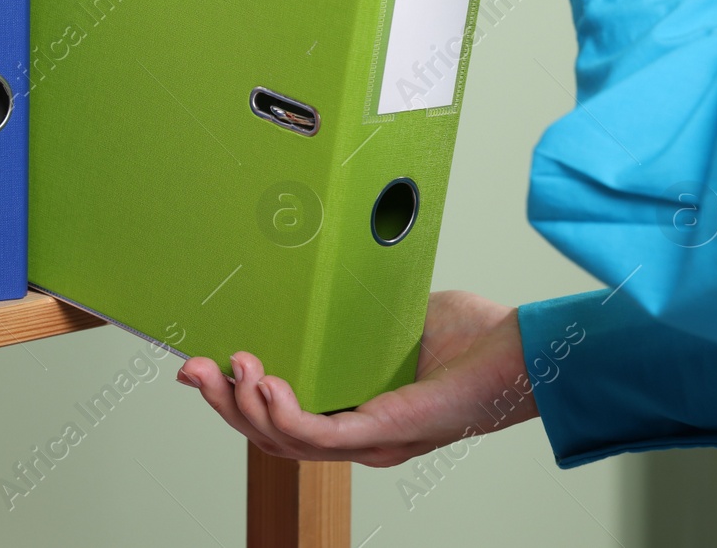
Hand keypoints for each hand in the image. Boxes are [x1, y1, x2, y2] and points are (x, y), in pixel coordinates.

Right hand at [177, 290, 537, 464]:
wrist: (525, 351)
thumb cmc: (473, 340)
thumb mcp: (391, 316)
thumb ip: (352, 310)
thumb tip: (312, 274)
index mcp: (353, 409)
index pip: (277, 416)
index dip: (230, 397)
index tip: (197, 363)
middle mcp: (358, 434)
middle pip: (267, 436)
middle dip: (221, 403)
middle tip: (192, 368)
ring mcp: (371, 439)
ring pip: (284, 443)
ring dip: (247, 407)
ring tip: (235, 367)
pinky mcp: (386, 432)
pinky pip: (321, 437)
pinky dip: (285, 416)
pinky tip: (267, 387)